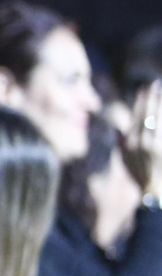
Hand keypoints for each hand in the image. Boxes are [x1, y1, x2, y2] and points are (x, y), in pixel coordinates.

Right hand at [123, 81, 161, 195]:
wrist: (154, 191)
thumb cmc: (139, 176)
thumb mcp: (124, 160)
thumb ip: (120, 143)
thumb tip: (117, 129)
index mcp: (130, 143)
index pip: (135, 116)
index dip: (140, 101)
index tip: (143, 89)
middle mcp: (143, 142)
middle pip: (148, 114)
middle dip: (151, 98)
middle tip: (155, 85)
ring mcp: (156, 145)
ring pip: (158, 119)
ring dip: (160, 105)